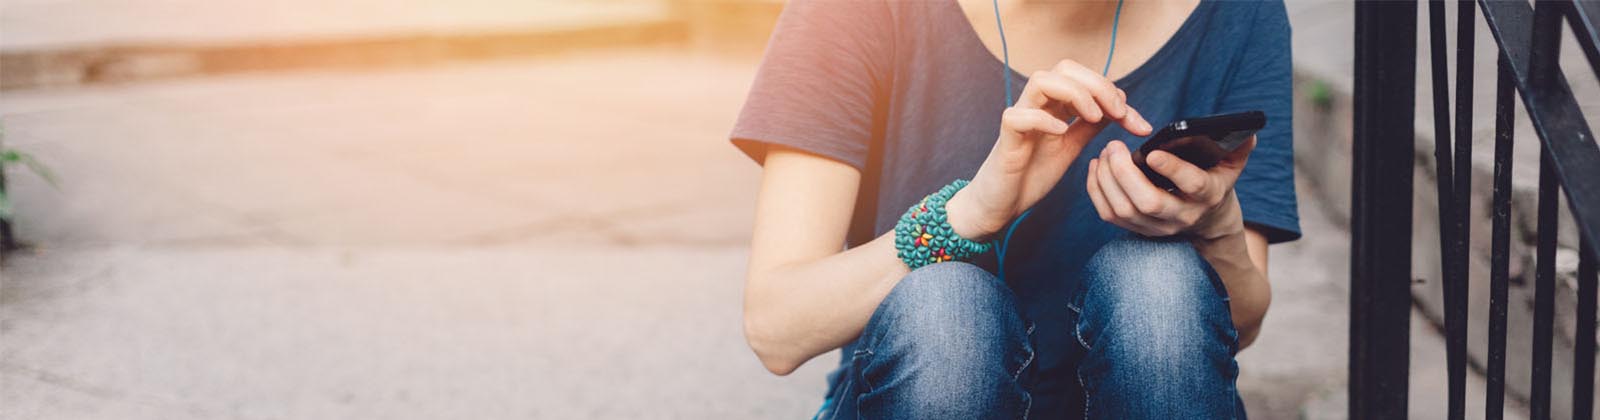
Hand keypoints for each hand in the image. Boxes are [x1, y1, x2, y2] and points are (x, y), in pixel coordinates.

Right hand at [947, 60, 1152, 240]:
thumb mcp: (1071, 146)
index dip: (1112, 92)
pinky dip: (1043, 120)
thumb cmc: (1032, 173)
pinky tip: (1062, 133)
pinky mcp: (1006, 139)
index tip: (1135, 121)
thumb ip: (1090, 125)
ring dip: (1074, 94)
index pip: (1084, 77)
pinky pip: (1018, 116)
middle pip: (1064, 69)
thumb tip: (1120, 108)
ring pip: (1041, 81)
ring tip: (1093, 117)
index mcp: (1053, 105)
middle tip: (1118, 112)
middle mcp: (1036, 105)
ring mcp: (1020, 119)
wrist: (1003, 204)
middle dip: (1097, 85)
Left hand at [1085, 136, 1256, 239]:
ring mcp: (1157, 227)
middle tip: (1113, 146)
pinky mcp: (1137, 230)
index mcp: (1207, 195)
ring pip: (1123, 210)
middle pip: (1148, 202)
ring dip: (1107, 180)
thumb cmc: (1214, 183)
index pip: (1191, 185)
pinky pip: (1109, 214)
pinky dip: (1096, 191)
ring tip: (1104, 153)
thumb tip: (1249, 134)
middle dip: (1125, 173)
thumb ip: (1238, 149)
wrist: (1206, 223)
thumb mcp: (1231, 167)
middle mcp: (1181, 215)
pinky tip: (1096, 168)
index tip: (1152, 153)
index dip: (1172, 170)